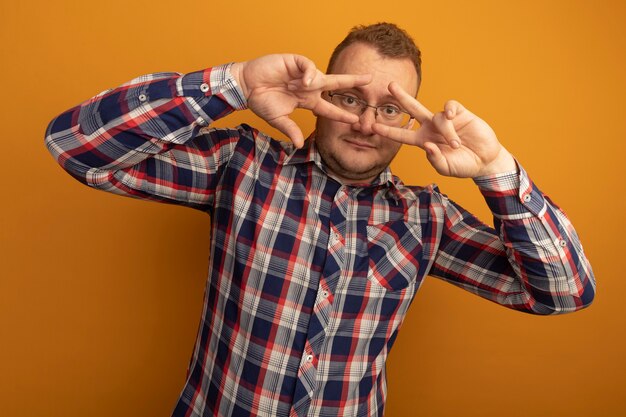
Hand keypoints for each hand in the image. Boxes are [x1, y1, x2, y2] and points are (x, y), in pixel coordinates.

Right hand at [231, 54, 370, 147]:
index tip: (355, 119)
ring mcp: (302, 73)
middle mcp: (308, 86)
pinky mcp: (294, 62)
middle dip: (352, 81)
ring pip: (322, 75)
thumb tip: (300, 145)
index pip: (329, 107)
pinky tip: (303, 80)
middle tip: (370, 79)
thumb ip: (290, 130)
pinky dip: (309, 72)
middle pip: (335, 84)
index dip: (341, 113)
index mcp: (307, 100)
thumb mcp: (278, 119)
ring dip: (319, 80)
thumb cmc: (260, 101)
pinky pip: (308, 65)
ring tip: (303, 87)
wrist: (245, 86)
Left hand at [372, 82, 515, 177]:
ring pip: (437, 117)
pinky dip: (451, 111)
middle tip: (389, 85)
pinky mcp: (460, 113)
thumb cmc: (463, 165)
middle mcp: (431, 127)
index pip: (402, 134)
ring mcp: (445, 119)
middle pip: (412, 109)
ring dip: (446, 131)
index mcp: (424, 141)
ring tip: (456, 144)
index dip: (389, 131)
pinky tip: (455, 118)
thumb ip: (435, 160)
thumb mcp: (446, 168)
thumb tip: (428, 146)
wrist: (485, 161)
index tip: (374, 127)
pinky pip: (450, 106)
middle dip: (401, 97)